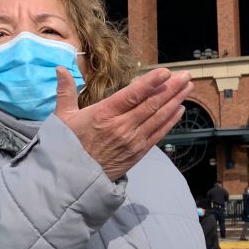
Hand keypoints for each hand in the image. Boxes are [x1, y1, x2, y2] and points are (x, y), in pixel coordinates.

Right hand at [54, 67, 192, 179]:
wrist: (72, 179)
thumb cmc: (67, 146)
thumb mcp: (62, 117)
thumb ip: (65, 91)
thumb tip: (60, 68)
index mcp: (103, 114)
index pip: (132, 94)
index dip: (151, 82)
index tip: (166, 72)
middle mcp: (121, 127)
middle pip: (151, 104)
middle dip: (171, 88)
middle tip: (185, 75)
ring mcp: (131, 141)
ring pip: (158, 117)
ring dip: (175, 100)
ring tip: (188, 87)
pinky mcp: (137, 153)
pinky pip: (158, 134)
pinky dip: (170, 121)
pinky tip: (180, 109)